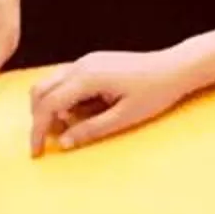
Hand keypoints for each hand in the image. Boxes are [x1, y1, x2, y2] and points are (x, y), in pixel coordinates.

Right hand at [28, 47, 198, 155]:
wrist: (177, 67)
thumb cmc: (155, 92)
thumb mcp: (124, 117)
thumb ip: (91, 130)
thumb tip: (63, 144)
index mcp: (87, 77)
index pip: (48, 105)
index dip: (38, 130)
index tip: (37, 152)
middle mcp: (82, 65)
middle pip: (40, 91)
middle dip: (39, 118)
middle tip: (53, 141)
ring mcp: (87, 61)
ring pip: (51, 84)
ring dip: (50, 108)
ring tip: (70, 128)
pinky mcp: (94, 62)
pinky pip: (66, 80)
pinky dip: (63, 98)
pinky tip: (82, 113)